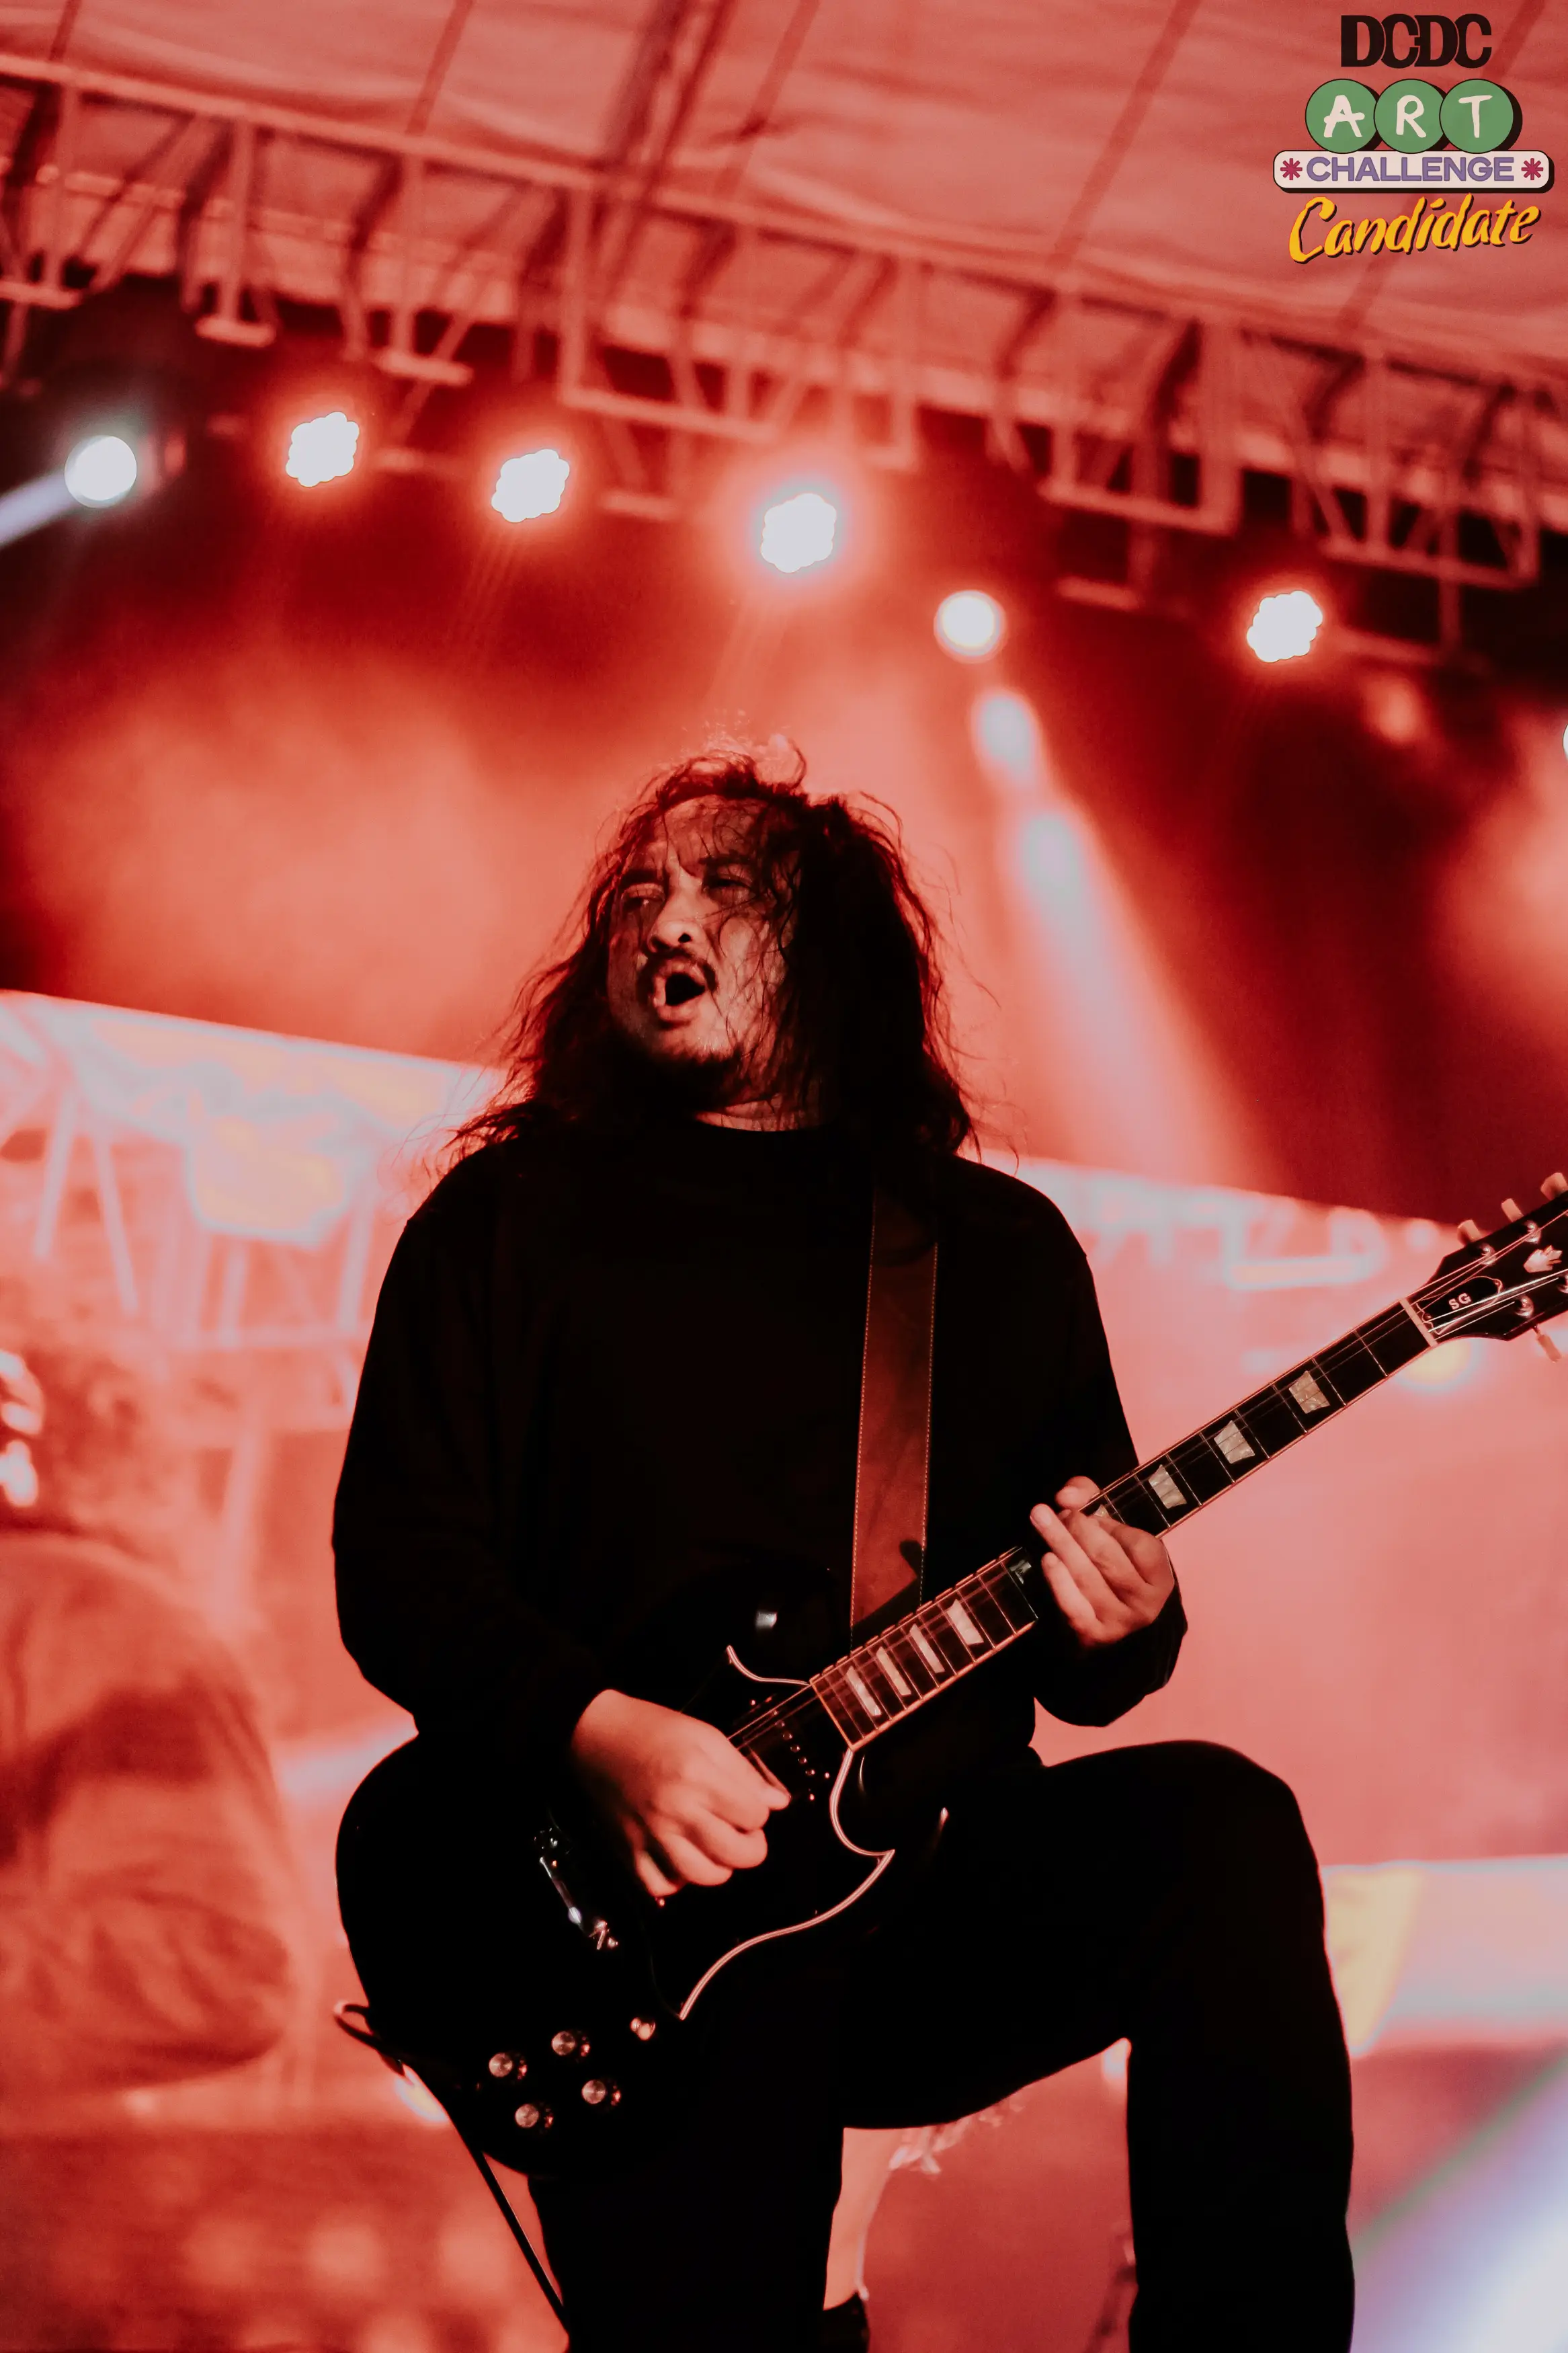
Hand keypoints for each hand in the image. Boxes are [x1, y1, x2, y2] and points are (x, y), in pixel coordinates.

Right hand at [568, 1688, 788, 1900]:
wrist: (596, 1735)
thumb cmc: (655, 1730)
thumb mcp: (706, 1737)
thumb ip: (744, 1772)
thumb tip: (778, 1803)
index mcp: (698, 1777)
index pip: (754, 1816)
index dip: (758, 1811)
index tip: (745, 1802)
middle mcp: (676, 1811)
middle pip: (736, 1854)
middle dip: (751, 1846)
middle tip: (742, 1832)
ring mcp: (651, 1836)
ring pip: (703, 1877)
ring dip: (719, 1867)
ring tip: (714, 1847)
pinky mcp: (628, 1851)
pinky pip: (660, 1887)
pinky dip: (676, 1882)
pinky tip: (680, 1860)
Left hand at [1030, 1475, 1174, 1648]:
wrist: (1107, 1617)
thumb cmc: (1113, 1562)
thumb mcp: (1113, 1527)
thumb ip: (1091, 1497)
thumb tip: (1066, 1495)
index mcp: (1160, 1577)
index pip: (1140, 1545)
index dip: (1111, 1525)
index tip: (1088, 1512)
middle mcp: (1146, 1603)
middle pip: (1108, 1559)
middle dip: (1078, 1529)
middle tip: (1056, 1512)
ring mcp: (1120, 1623)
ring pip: (1087, 1578)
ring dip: (1061, 1545)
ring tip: (1041, 1521)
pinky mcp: (1094, 1636)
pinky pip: (1074, 1606)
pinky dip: (1058, 1581)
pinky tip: (1047, 1559)